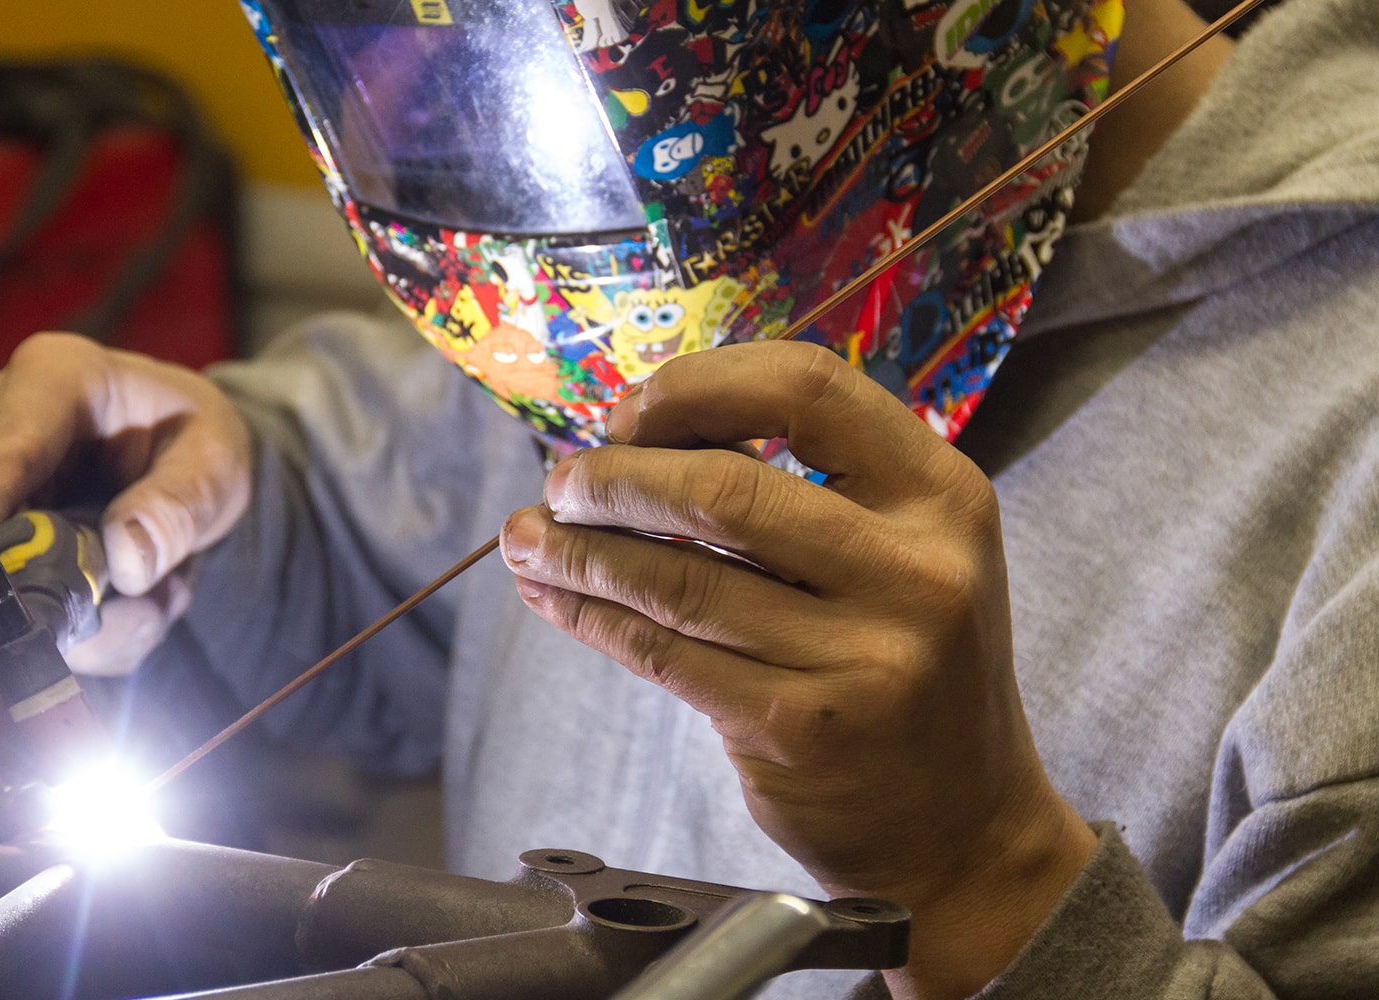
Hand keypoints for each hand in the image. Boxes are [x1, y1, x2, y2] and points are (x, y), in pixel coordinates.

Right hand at [0, 332, 251, 673]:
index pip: (6, 448)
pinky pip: (13, 591)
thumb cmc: (194, 439)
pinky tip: (133, 600)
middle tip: (149, 605)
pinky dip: (80, 617)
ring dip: (82, 606)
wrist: (182, 454)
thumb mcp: (215, 465)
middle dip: (59, 582)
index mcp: (55, 376)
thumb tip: (124, 560)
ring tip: (159, 595)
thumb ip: (179, 507)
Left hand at [500, 341, 1094, 997]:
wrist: (962, 826)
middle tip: (560, 484)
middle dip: (613, 479)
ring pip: (677, 579)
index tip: (629, 414)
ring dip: (579, 553)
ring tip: (527, 538)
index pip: (808, 389)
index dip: (698, 388)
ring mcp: (859, 654)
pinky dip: (592, 616)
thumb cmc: (907, 664)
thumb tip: (630, 439)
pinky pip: (663, 652)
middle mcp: (913, 569)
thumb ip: (803, 488)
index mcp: (942, 495)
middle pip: (723, 488)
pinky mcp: (797, 727)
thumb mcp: (901, 552)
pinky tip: (554, 597)